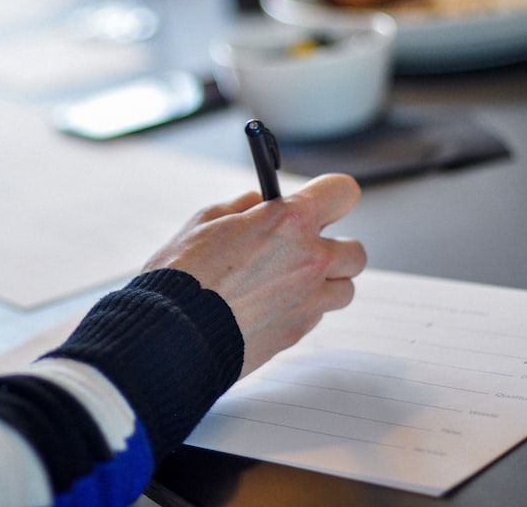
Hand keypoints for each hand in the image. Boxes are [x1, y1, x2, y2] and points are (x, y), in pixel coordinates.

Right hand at [143, 173, 365, 376]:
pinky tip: (268, 306)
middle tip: (300, 247)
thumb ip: (243, 207)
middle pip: (355, 250)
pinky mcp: (297, 332)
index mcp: (289, 222)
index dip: (331, 195)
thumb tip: (259, 203)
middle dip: (331, 246)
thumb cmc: (182, 276)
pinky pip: (317, 315)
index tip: (321, 201)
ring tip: (286, 281)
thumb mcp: (205, 221)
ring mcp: (308, 300)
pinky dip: (302, 308)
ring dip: (324, 283)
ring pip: (344, 288)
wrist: (172, 334)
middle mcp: (309, 260)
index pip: (343, 192)